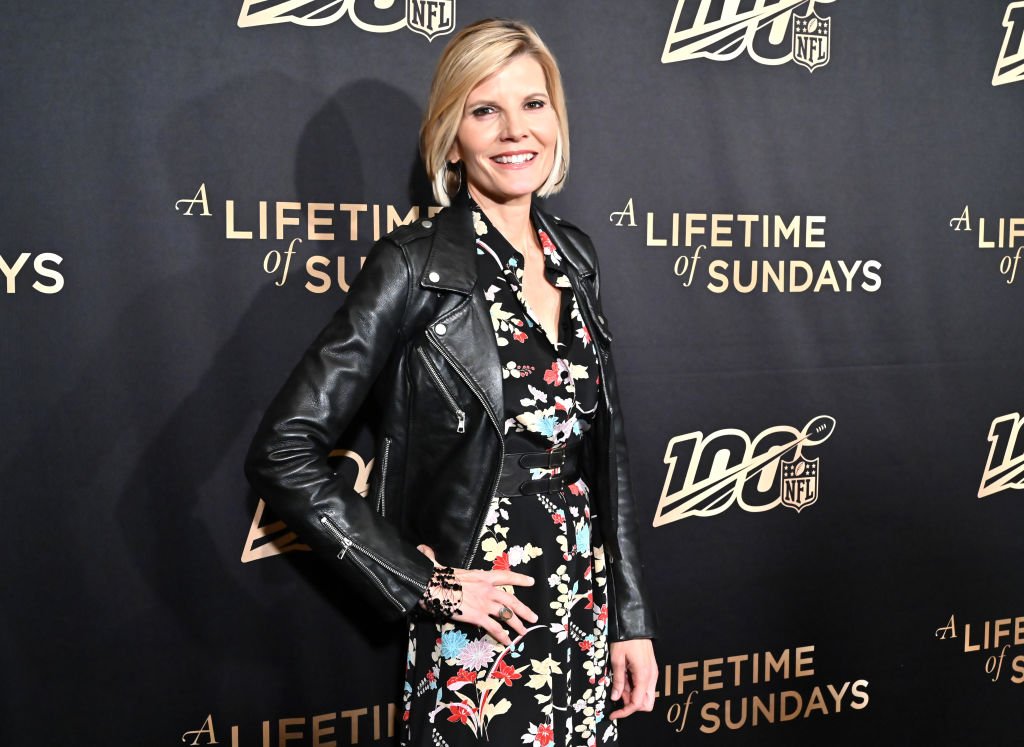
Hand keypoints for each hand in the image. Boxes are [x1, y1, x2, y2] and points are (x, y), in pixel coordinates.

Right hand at [417, 544, 538, 645]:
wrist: (430, 585)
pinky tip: (508, 642)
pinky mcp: (478, 616)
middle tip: (534, 617)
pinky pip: (495, 628)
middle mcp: (487, 589)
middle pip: (512, 600)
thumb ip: (435, 557)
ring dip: (518, 625)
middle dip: (525, 610)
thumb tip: (425, 550)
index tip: (531, 582)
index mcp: (481, 576)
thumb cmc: (434, 576)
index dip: (520, 579)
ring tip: (524, 632)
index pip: (506, 576)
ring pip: (507, 615)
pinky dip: (503, 636)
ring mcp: (484, 603)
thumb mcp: (441, 565)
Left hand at [608, 638, 657, 719]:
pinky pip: (645, 686)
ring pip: (646, 695)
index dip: (625, 712)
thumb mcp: (617, 659)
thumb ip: (619, 681)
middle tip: (618, 693)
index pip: (637, 704)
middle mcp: (651, 677)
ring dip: (633, 695)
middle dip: (631, 704)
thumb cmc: (625, 640)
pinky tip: (625, 677)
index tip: (613, 714)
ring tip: (619, 682)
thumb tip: (616, 698)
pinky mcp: (651, 669)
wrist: (634, 624)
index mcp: (643, 676)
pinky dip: (635, 687)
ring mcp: (653, 673)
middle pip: (646, 704)